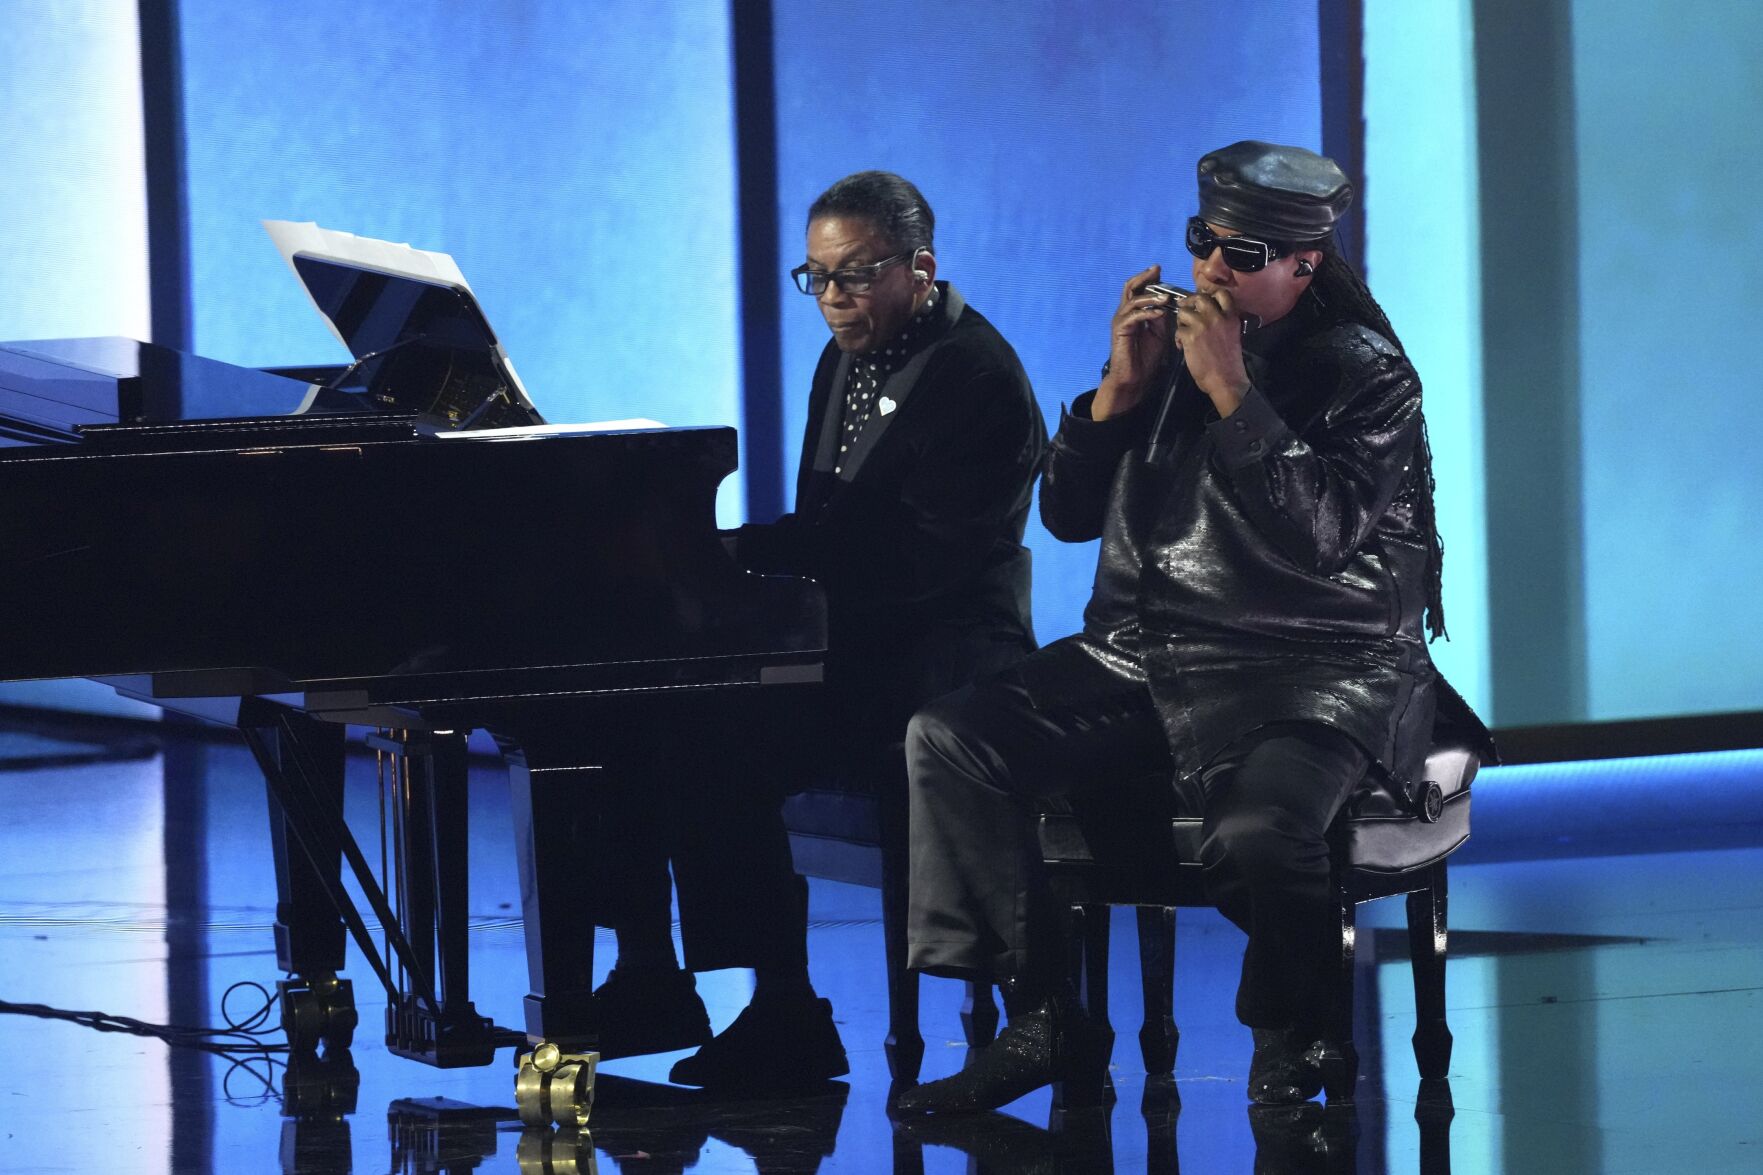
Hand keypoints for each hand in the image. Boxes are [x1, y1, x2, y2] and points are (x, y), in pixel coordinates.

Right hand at [1093, 265, 1176, 419]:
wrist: (1133, 379)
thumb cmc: (1146, 359)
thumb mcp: (1160, 334)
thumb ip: (1162, 318)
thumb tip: (1169, 303)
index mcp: (1134, 313)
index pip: (1139, 289)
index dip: (1149, 279)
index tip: (1159, 271)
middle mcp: (1125, 314)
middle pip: (1130, 287)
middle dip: (1144, 277)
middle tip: (1156, 270)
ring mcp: (1121, 321)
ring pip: (1133, 300)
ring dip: (1150, 297)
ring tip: (1165, 297)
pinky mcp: (1120, 330)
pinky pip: (1134, 316)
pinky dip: (1147, 313)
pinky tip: (1159, 313)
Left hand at [1174, 289, 1250, 415]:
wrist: (1226, 380)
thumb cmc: (1229, 361)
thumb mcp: (1232, 334)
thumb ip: (1222, 320)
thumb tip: (1207, 311)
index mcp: (1231, 316)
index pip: (1221, 293)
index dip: (1209, 295)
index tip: (1203, 303)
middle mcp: (1218, 317)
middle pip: (1199, 298)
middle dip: (1190, 304)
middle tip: (1187, 314)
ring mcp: (1203, 325)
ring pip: (1184, 311)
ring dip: (1181, 321)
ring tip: (1184, 333)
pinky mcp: (1190, 337)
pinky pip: (1178, 329)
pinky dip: (1177, 338)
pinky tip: (1181, 346)